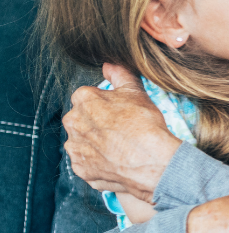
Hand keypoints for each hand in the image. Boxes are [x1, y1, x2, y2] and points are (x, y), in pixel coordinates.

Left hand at [63, 63, 181, 202]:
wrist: (151, 161)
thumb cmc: (145, 125)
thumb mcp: (136, 92)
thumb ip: (120, 74)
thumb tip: (110, 64)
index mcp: (83, 100)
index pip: (88, 97)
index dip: (106, 105)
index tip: (119, 112)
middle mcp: (72, 123)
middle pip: (83, 120)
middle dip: (97, 124)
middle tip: (121, 130)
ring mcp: (75, 148)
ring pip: (83, 142)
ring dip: (96, 144)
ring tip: (119, 148)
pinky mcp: (81, 169)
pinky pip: (87, 164)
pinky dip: (99, 163)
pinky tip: (116, 161)